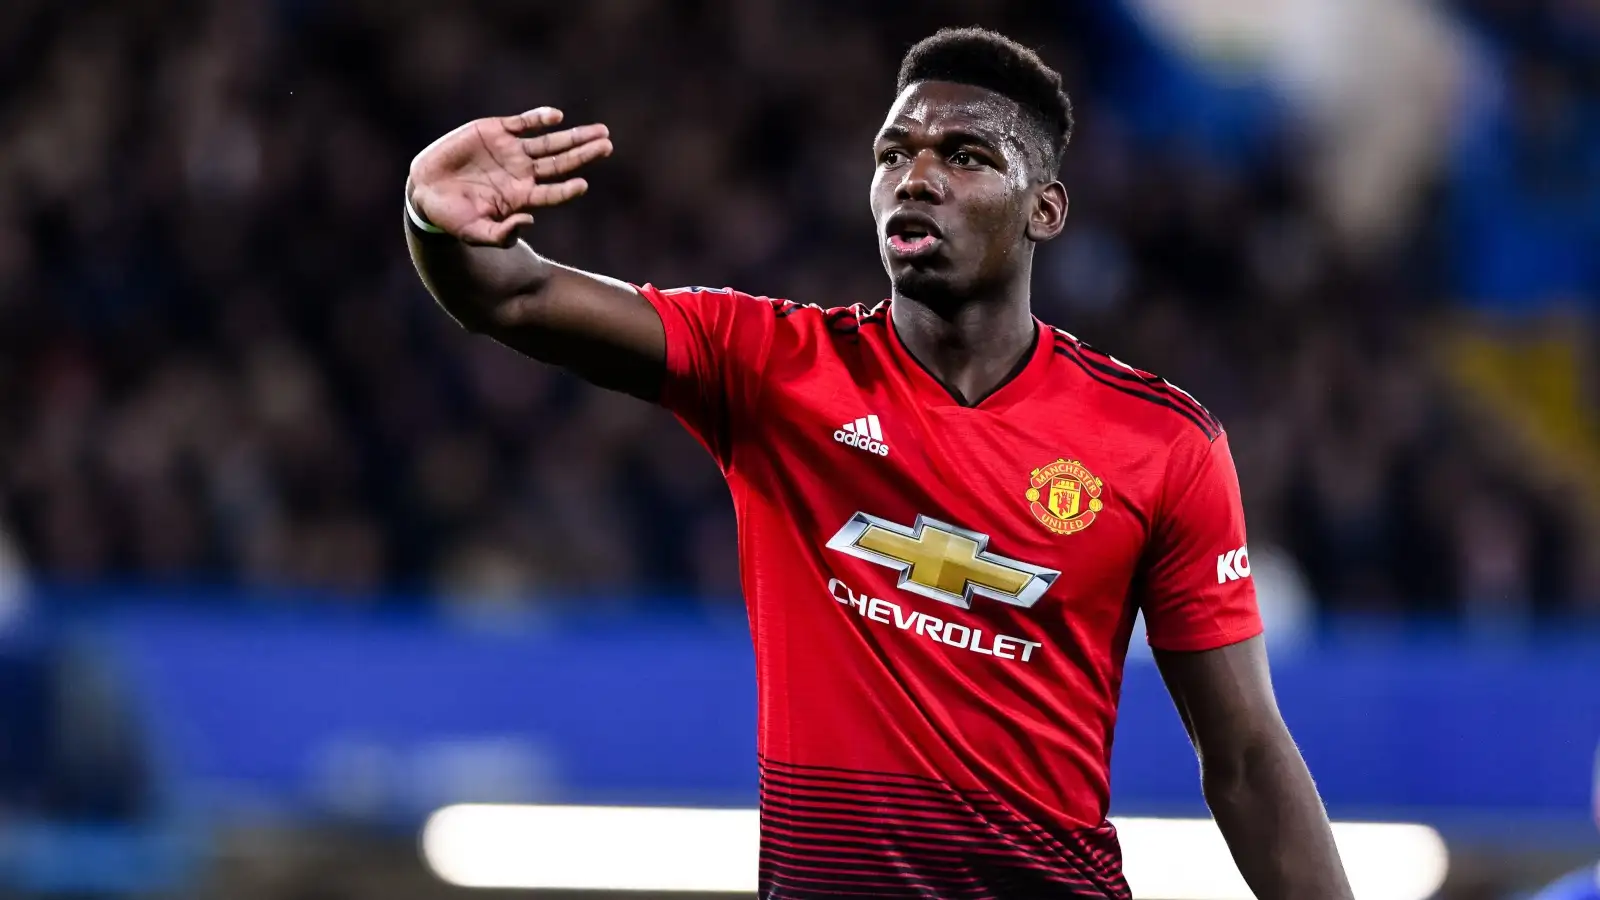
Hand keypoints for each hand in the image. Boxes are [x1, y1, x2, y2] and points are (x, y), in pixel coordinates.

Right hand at [408, 107, 612, 246]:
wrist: (425, 190)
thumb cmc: (453, 218)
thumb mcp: (476, 233)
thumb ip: (502, 234)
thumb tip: (528, 222)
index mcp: (521, 198)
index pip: (552, 193)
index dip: (567, 190)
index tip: (583, 185)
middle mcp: (522, 173)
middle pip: (561, 164)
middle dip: (584, 155)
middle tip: (607, 146)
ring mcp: (511, 151)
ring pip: (549, 142)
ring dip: (574, 136)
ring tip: (600, 132)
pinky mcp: (496, 131)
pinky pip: (523, 123)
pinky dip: (539, 118)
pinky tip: (556, 117)